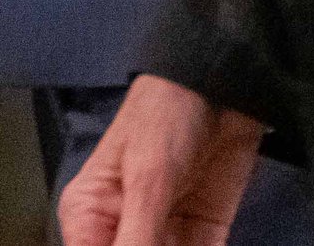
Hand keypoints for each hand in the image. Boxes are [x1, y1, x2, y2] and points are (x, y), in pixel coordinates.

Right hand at [61, 78, 261, 245]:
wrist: (223, 83)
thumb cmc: (166, 115)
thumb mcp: (148, 179)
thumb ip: (137, 240)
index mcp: (89, 215)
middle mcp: (123, 231)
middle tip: (174, 242)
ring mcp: (164, 236)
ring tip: (188, 236)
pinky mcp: (203, 236)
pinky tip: (205, 240)